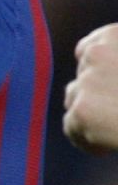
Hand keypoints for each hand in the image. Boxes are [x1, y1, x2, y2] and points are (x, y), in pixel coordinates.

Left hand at [66, 24, 117, 153]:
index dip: (99, 73)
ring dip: (90, 115)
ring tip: (116, 131)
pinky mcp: (83, 111)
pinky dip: (86, 141)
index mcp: (115, 36)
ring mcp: (88, 82)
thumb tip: (106, 77)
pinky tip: (107, 148)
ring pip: (73, 99)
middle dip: (97, 96)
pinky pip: (71, 127)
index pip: (88, 51)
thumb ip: (117, 65)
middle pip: (82, 77)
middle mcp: (97, 53)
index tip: (113, 92)